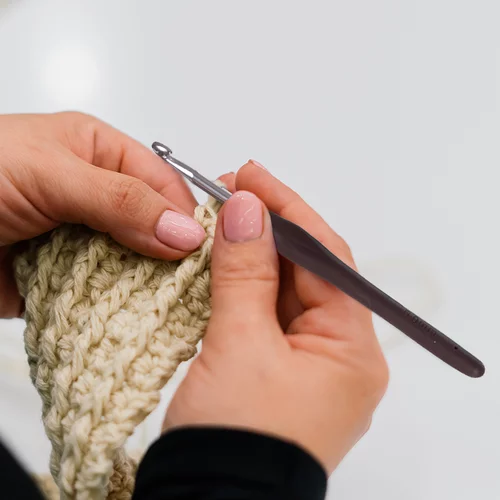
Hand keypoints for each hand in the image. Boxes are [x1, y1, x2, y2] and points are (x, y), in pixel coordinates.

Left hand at [0, 112, 204, 317]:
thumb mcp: (52, 174)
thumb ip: (121, 202)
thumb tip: (185, 232)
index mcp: (101, 154)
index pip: (164, 185)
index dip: (186, 216)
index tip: (204, 254)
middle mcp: (99, 197)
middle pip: (155, 229)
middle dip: (170, 258)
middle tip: (191, 290)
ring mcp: (83, 238)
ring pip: (133, 264)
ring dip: (143, 286)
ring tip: (165, 311)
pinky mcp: (66, 275)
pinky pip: (103, 292)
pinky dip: (114, 307)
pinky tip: (128, 320)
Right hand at [164, 162, 388, 473]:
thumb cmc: (235, 443)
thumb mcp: (238, 345)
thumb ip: (244, 272)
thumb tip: (246, 208)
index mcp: (352, 351)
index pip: (327, 259)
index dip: (289, 211)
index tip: (253, 177)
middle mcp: (342, 356)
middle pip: (309, 272)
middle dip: (270, 231)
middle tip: (231, 193)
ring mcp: (312, 365)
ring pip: (286, 292)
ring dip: (255, 257)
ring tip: (222, 222)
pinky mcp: (283, 372)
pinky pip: (270, 315)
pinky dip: (247, 288)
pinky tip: (224, 264)